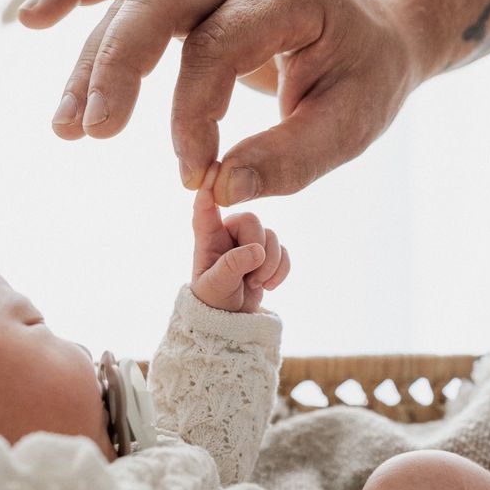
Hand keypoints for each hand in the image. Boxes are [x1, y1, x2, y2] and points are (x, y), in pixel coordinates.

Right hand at [18, 0, 424, 205]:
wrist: (382, 25)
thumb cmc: (368, 74)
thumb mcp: (353, 123)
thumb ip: (291, 159)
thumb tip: (221, 191)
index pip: (220, 46)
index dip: (193, 116)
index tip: (195, 177)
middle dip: (117, 68)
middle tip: (91, 133)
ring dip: (92, 56)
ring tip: (67, 126)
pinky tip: (33, 19)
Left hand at [189, 163, 289, 312]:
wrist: (231, 323)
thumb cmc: (213, 301)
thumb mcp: (217, 286)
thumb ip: (233, 265)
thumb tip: (256, 251)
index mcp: (208, 235)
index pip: (206, 204)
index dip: (210, 184)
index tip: (216, 167)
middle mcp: (228, 232)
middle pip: (253, 220)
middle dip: (257, 250)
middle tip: (248, 278)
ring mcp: (249, 241)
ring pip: (272, 236)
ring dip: (269, 265)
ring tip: (254, 285)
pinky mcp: (267, 252)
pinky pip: (284, 250)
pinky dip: (281, 269)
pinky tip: (270, 286)